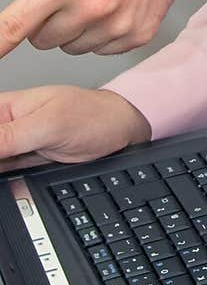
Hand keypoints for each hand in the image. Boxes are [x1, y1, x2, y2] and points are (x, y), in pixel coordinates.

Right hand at [0, 86, 150, 171]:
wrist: (118, 134)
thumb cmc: (91, 116)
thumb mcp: (49, 125)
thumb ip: (10, 137)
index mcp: (7, 106)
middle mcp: (6, 124)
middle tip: (6, 163)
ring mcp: (13, 145)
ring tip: (16, 165)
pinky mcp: (21, 163)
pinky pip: (0, 173)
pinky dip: (1, 179)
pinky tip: (6, 179)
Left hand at [2, 0, 193, 58]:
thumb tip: (22, 3)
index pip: (17, 25)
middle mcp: (94, 6)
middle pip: (43, 40)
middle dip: (47, 19)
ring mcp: (119, 23)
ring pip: (73, 47)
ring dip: (76, 27)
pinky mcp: (139, 33)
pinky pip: (102, 48)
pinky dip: (102, 31)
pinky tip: (115, 1)